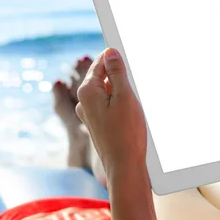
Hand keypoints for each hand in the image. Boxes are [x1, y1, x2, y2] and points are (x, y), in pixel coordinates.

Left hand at [76, 48, 147, 179]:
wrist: (124, 167)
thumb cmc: (126, 133)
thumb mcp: (125, 96)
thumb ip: (116, 72)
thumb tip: (110, 53)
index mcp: (87, 91)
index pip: (101, 63)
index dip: (116, 58)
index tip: (129, 55)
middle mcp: (84, 102)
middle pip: (103, 77)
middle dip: (120, 77)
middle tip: (136, 85)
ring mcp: (89, 114)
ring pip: (107, 92)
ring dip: (122, 92)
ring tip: (135, 104)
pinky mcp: (97, 124)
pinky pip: (108, 105)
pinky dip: (120, 104)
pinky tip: (131, 115)